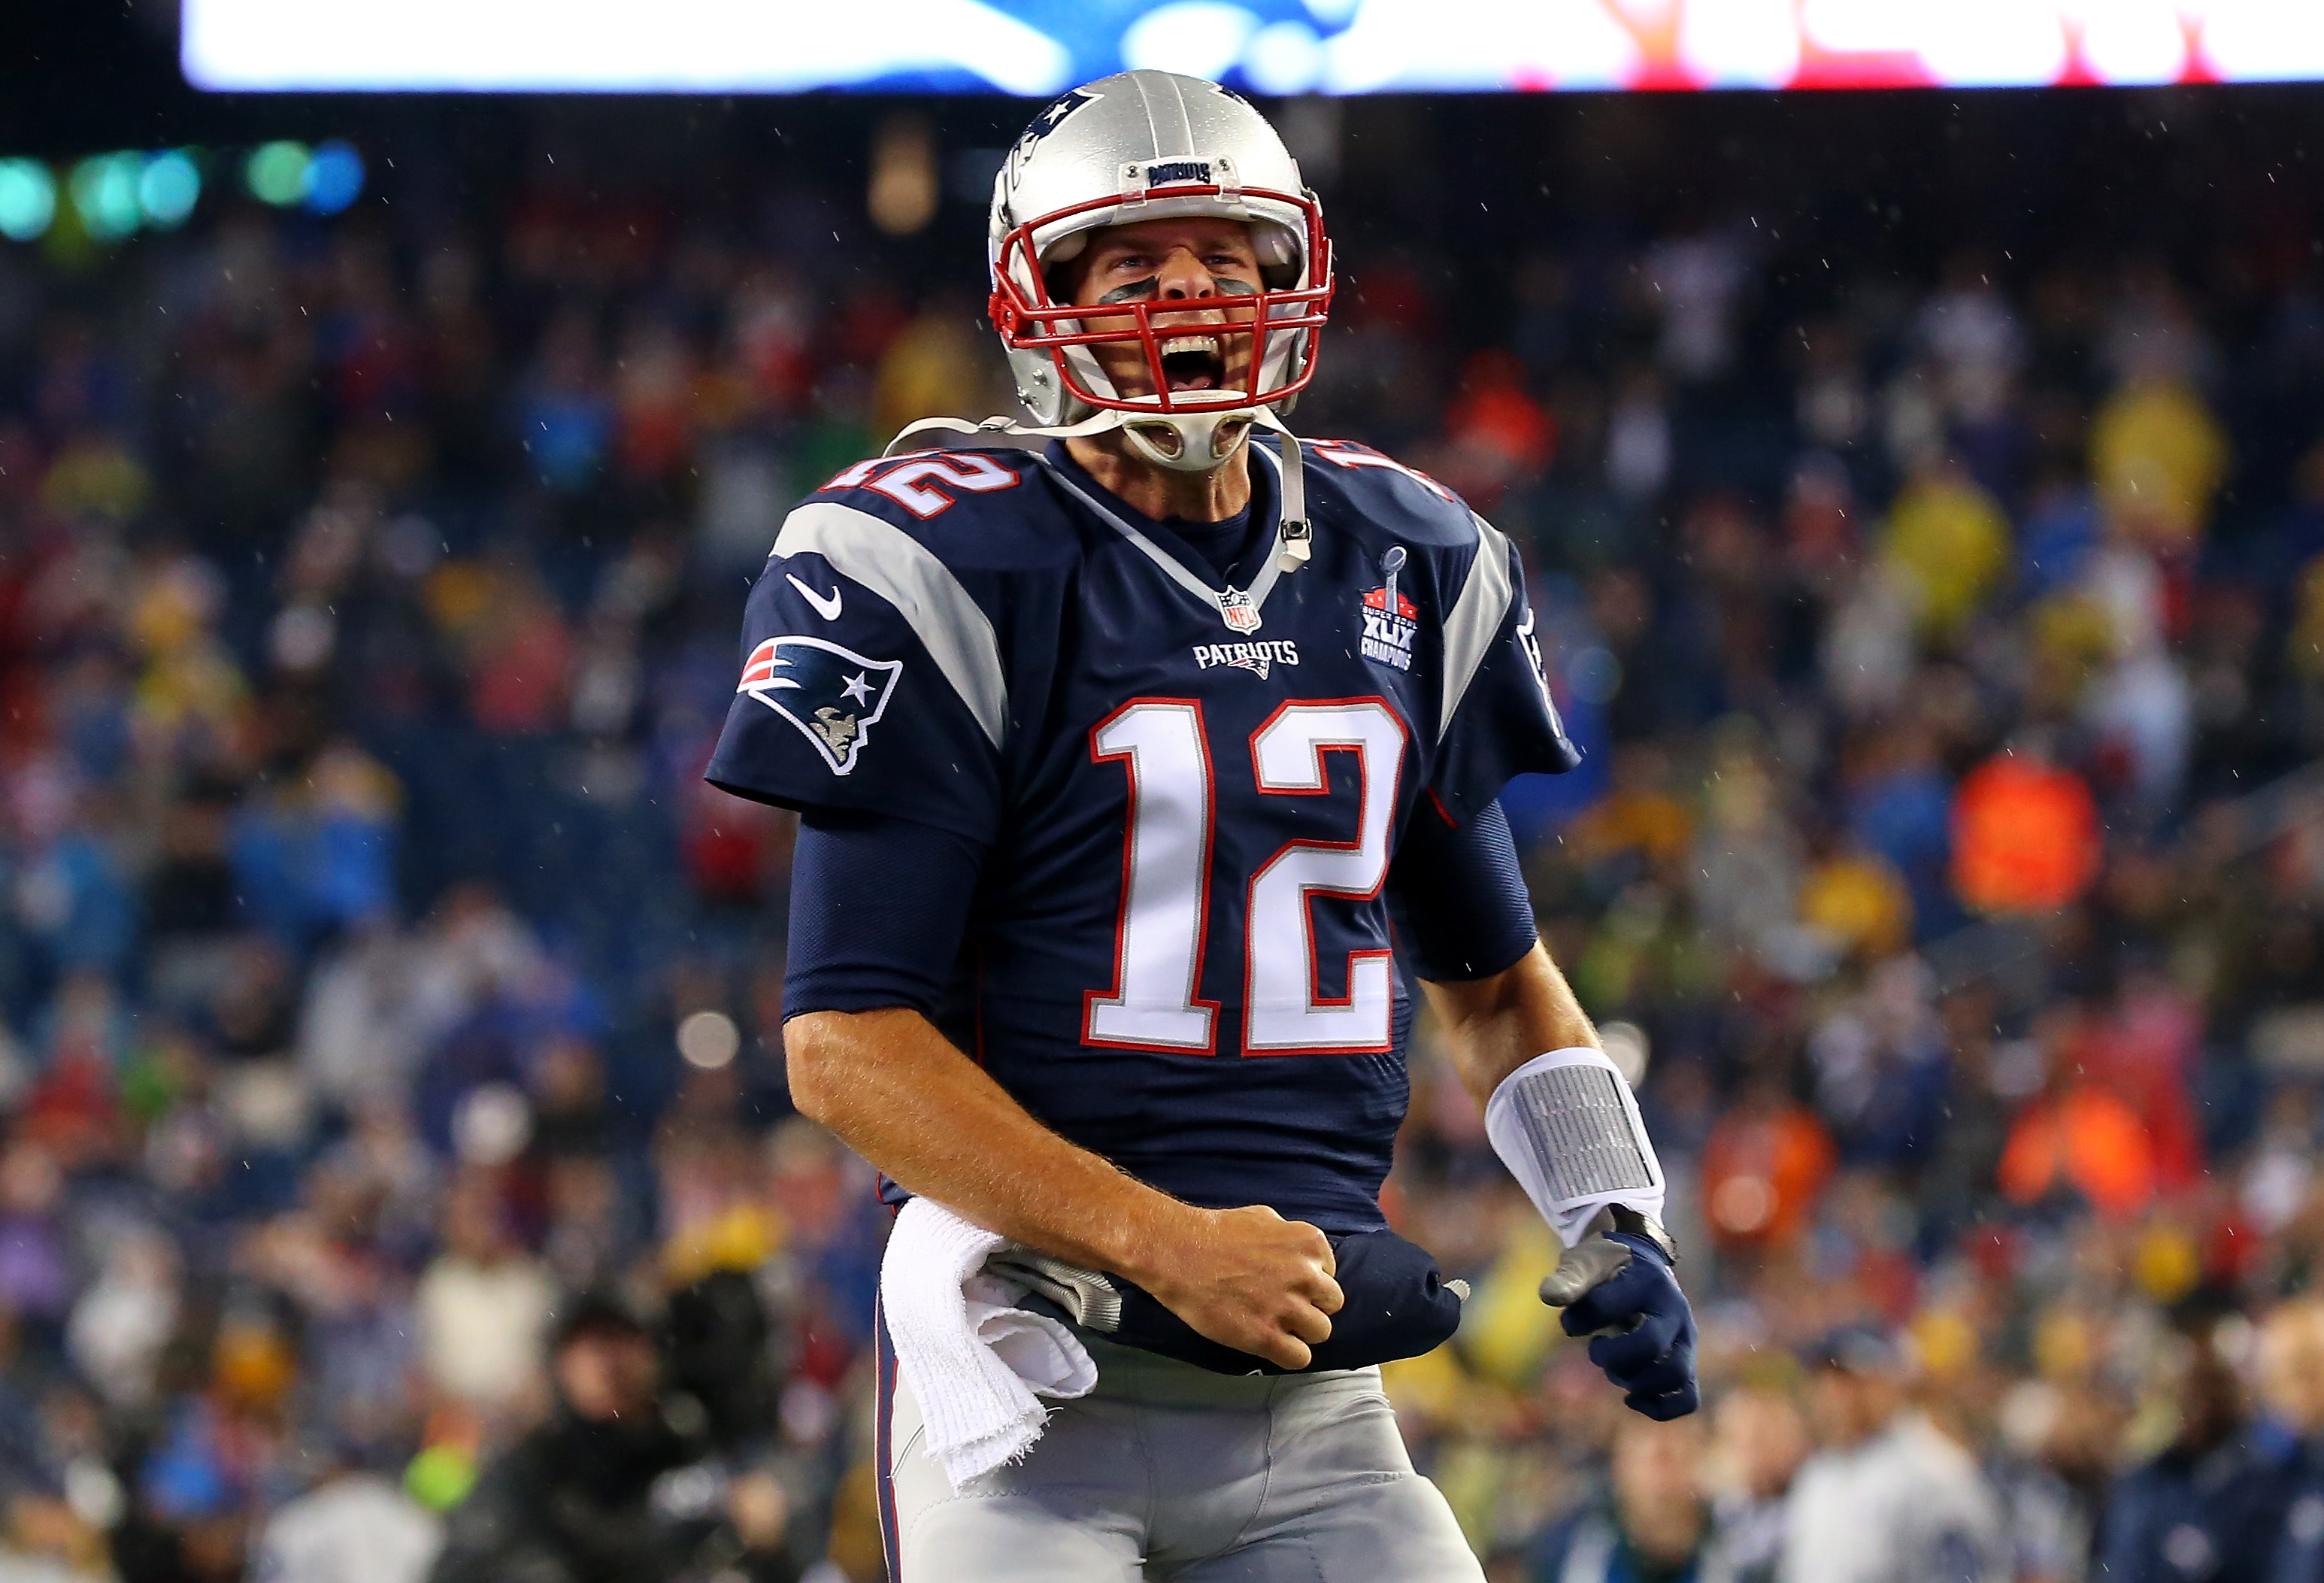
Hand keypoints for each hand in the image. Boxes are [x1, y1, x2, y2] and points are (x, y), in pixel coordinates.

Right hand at [1133, 1204, 1343, 1370]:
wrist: (1180, 1253)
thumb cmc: (1217, 1232)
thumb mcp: (1265, 1217)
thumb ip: (1291, 1237)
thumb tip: (1303, 1254)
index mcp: (1309, 1244)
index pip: (1330, 1273)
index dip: (1309, 1281)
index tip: (1288, 1283)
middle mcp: (1306, 1275)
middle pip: (1332, 1304)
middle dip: (1311, 1305)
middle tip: (1285, 1305)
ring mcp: (1288, 1308)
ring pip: (1321, 1332)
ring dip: (1301, 1331)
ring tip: (1277, 1325)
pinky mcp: (1267, 1337)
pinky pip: (1301, 1358)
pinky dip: (1288, 1355)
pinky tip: (1271, 1344)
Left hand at [1542, 1232, 1698, 1419]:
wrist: (1641, 1265)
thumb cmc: (1607, 1266)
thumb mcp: (1586, 1262)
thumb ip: (1569, 1278)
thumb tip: (1549, 1296)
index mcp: (1646, 1282)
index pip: (1607, 1307)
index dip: (1580, 1320)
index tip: (1570, 1322)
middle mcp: (1674, 1310)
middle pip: (1650, 1346)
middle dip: (1611, 1357)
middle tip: (1596, 1349)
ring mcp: (1685, 1338)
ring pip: (1675, 1375)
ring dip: (1634, 1381)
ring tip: (1614, 1370)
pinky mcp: (1687, 1362)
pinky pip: (1688, 1398)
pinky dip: (1659, 1407)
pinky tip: (1630, 1399)